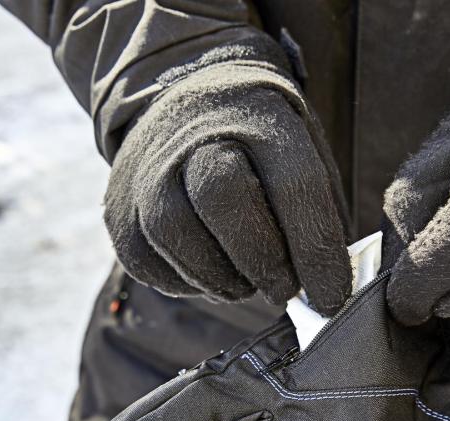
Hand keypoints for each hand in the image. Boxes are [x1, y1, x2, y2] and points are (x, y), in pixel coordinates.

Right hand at [104, 64, 352, 315]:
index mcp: (259, 116)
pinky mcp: (118, 206)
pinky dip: (184, 282)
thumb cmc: (259, 141)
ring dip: (220, 278)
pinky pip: (145, 260)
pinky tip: (210, 276)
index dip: (315, 250)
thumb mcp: (300, 148)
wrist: (185, 95)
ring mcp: (148, 167)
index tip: (331, 297)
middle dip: (260, 258)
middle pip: (220, 196)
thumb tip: (327, 289)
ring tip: (246, 285)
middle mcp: (196, 133)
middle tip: (283, 290)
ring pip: (174, 231)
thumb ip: (316, 212)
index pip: (292, 185)